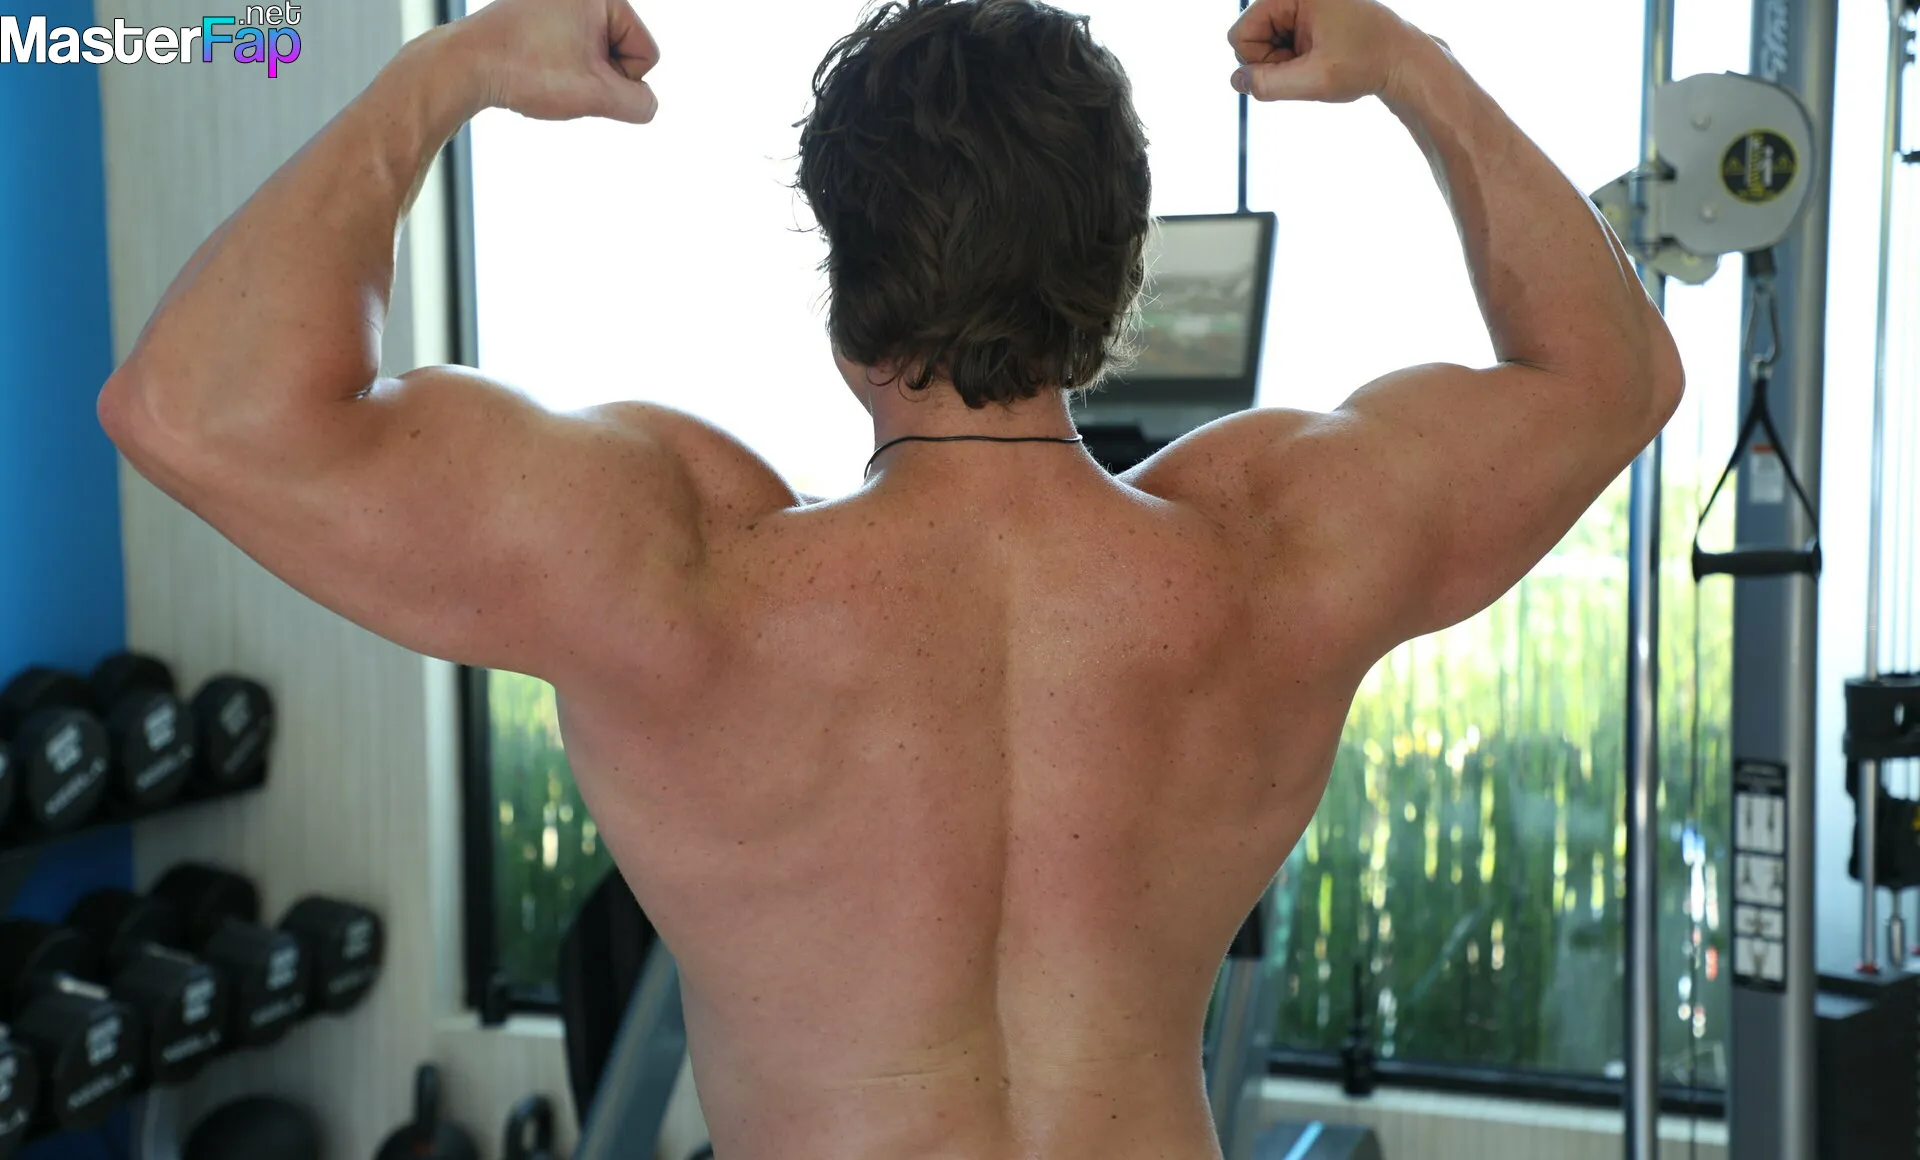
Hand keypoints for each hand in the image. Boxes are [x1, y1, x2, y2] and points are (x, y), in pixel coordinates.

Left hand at [458, 0, 659, 123]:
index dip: (621, 81)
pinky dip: (560, 70)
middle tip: (560, 77)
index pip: (646, 53)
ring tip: (544, 74)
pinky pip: (572, 52)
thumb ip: (639, 103)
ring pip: (596, 57)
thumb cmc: (528, 71)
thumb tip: (646, 103)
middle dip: (599, 77)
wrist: (463, 63)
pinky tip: (534, 71)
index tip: (582, 77)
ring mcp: (559, 4)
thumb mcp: (596, 95)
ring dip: (579, 78)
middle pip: (622, 53)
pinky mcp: (540, 17)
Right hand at [1228, 0, 1425, 104]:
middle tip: (1310, 67)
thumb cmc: (1365, 64)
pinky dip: (1294, 60)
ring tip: (1318, 63)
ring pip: (1264, 43)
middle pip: (1250, 36)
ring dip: (1284, 63)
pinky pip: (1280, 43)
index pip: (1241, 33)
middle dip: (1273, 60)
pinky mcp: (1307, 17)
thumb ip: (1268, 84)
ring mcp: (1301, 5)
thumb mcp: (1315, 79)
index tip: (1293, 69)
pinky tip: (1319, 60)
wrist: (1403, 60)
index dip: (1258, 62)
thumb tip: (1236, 81)